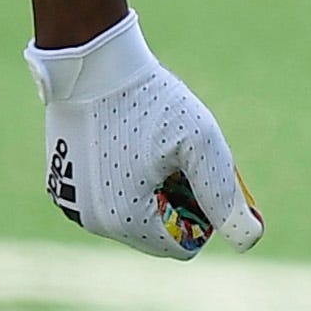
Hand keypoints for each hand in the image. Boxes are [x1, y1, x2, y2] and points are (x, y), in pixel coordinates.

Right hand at [26, 12, 263, 259]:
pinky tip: (122, 141)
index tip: (195, 170)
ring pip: (130, 214)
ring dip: (147, 190)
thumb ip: (224, 194)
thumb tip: (250, 240)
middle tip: (175, 156)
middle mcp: (93, 222)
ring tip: (149, 147)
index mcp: (126, 220)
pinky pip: (104, 196)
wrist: (91, 64)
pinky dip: (120, 178)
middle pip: (154, 232)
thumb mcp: (200, 142)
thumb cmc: (150, 100)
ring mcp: (72, 203)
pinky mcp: (60, 183)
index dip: (199, 211)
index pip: (181, 246)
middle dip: (172, 200)